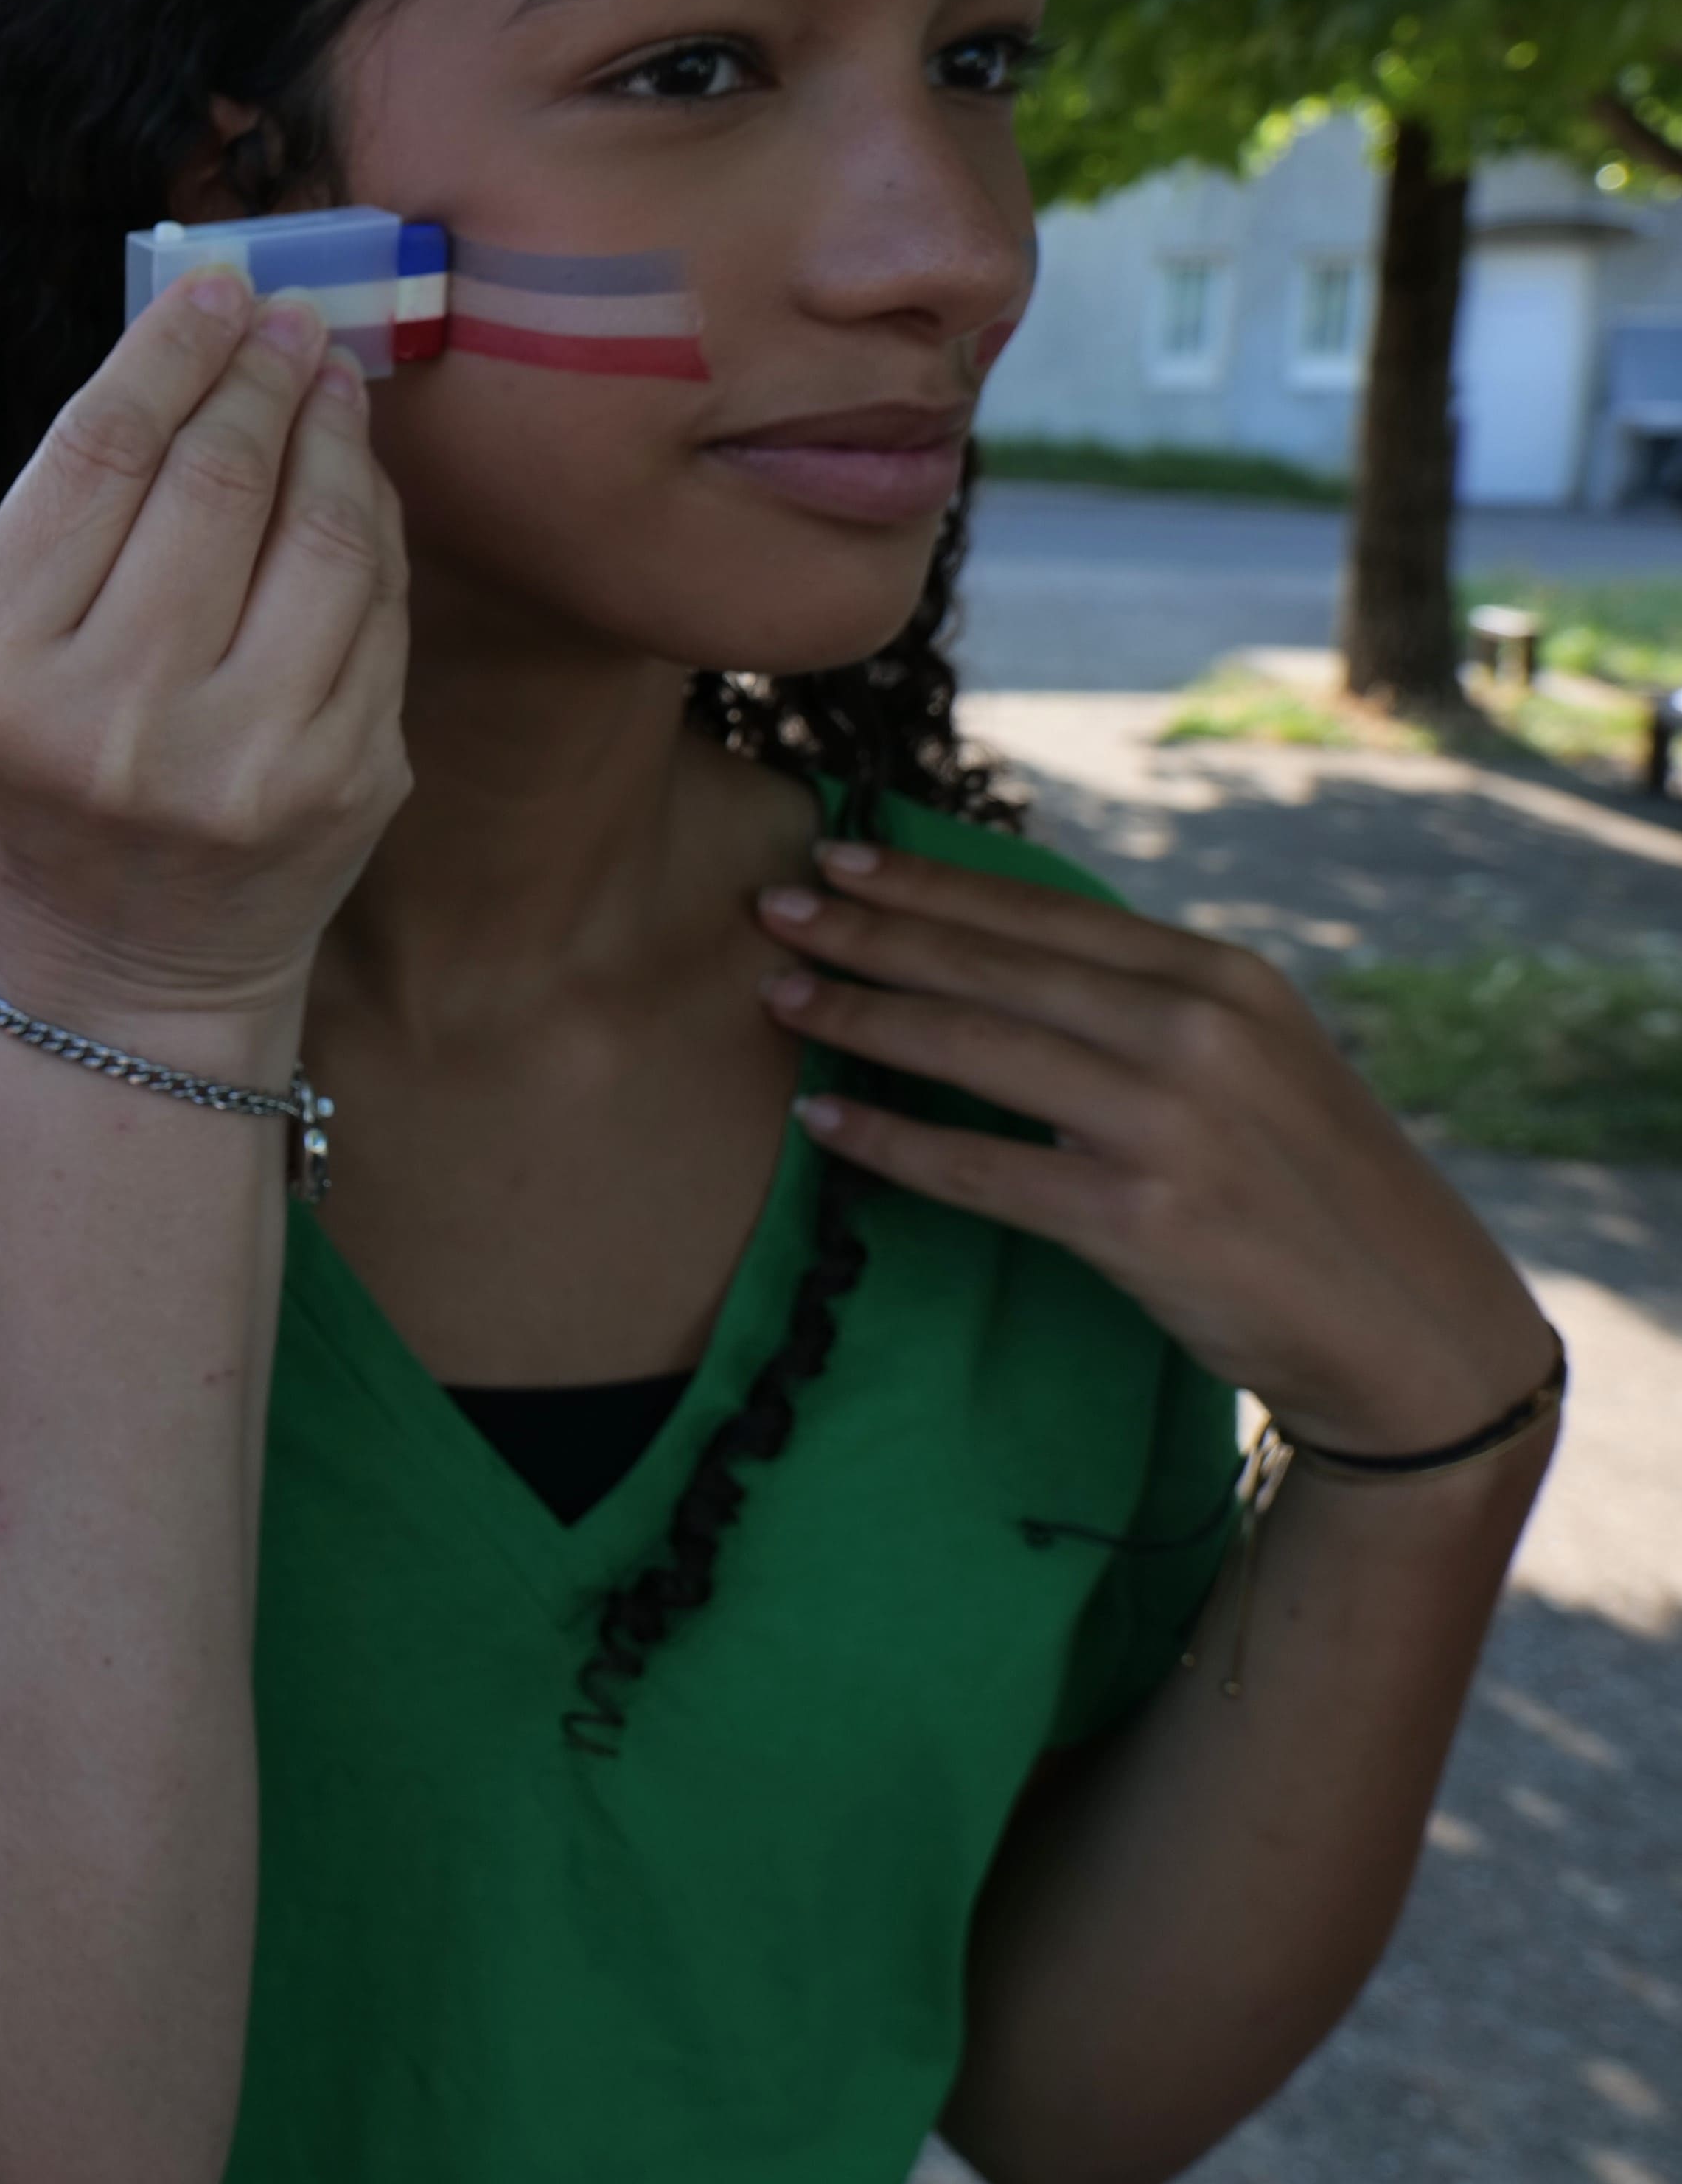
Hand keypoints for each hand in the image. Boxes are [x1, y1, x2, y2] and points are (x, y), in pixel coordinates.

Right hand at [0, 277, 410, 1062]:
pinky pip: (378, 605)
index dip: (163, 354)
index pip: (93, 465)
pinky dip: (371, 519)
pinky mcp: (349, 777)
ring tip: (321, 373)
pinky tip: (352, 475)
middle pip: (211, 481)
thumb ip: (64, 536)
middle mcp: (121, 722)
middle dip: (256, 372)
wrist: (132, 982)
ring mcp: (251, 757)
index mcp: (2, 686)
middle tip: (279, 312)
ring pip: (320, 529)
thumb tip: (175, 358)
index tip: (207, 289)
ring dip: (330, 427)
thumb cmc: (49, 803)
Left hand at [758, 843, 1554, 1454]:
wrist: (1414, 1328)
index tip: (837, 856)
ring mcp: (1168, 1124)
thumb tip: (1008, 954)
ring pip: (973, 1049)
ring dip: (862, 1017)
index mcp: (1222, 980)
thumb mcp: (1257, 1059)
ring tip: (779, 996)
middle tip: (770, 906)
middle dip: (868, 931)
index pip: (1040, 914)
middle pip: (990, 967)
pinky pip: (979, 1169)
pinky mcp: (1140, 1218)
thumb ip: (1150, 1005)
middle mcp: (1196, 1035)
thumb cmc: (1313, 1189)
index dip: (929, 881)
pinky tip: (823, 1119)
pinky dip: (890, 1141)